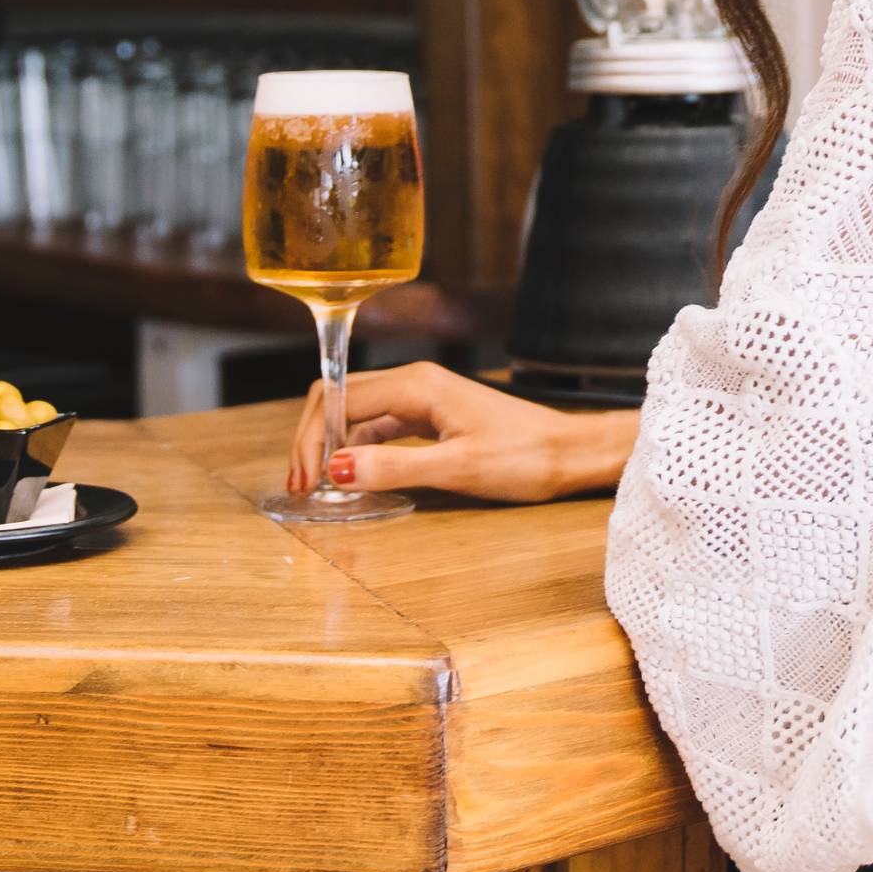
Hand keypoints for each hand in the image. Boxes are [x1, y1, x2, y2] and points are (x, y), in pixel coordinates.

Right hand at [284, 363, 640, 506]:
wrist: (570, 453)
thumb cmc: (526, 456)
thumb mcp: (457, 468)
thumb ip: (393, 467)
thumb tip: (336, 468)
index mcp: (417, 385)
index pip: (339, 400)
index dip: (312, 439)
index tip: (304, 480)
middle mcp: (415, 384)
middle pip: (340, 400)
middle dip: (313, 439)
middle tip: (302, 486)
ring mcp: (423, 399)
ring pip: (357, 414)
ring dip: (334, 446)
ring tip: (319, 488)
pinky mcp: (432, 418)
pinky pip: (380, 428)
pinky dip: (359, 450)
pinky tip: (355, 477)